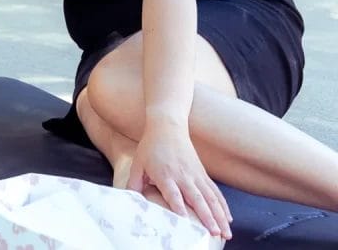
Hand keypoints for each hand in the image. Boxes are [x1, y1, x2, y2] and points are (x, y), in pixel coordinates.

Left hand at [127, 120, 231, 239]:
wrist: (168, 127)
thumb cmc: (151, 147)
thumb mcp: (138, 163)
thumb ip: (134, 183)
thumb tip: (131, 200)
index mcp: (165, 174)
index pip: (173, 193)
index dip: (179, 206)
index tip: (186, 220)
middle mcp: (183, 176)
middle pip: (197, 199)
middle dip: (207, 217)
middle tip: (214, 233)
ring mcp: (195, 175)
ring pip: (211, 198)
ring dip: (220, 217)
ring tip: (226, 233)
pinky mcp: (203, 173)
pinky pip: (215, 192)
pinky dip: (223, 206)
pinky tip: (229, 218)